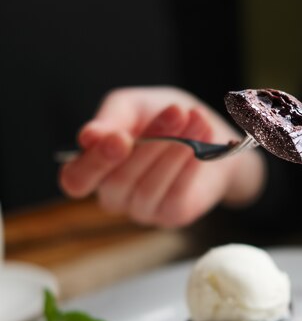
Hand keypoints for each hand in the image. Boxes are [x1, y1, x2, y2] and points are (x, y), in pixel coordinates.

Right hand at [59, 87, 265, 227]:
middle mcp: (113, 195)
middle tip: (175, 111)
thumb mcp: (133, 105)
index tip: (118, 138)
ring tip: (195, 117)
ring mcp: (141, 209)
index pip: (76, 180)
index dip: (93, 164)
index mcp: (93, 168)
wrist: (206, 130)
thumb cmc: (161, 117)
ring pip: (149, 187)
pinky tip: (203, 136)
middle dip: (150, 142)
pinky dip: (191, 163)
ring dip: (175, 147)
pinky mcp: (171, 214)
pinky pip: (176, 193)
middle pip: (117, 182)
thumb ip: (111, 119)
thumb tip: (87, 138)